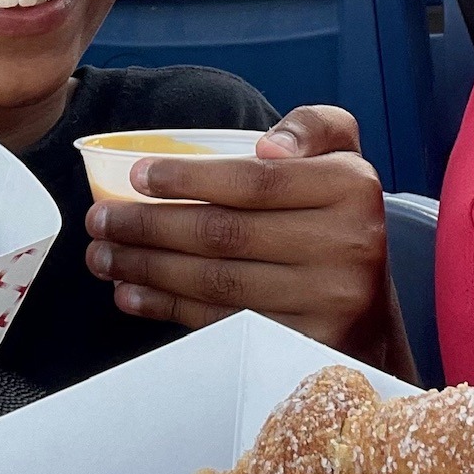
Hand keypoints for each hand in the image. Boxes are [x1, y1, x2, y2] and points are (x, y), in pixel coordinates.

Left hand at [85, 107, 412, 375]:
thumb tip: (268, 146)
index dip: (187, 177)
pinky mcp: (303, 346)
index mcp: (352, 188)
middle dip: (149, 226)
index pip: (254, 181)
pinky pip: (221, 322)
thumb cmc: (338, 223)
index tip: (136, 177)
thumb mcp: (342, 160)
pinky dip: (168, 307)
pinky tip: (133, 294)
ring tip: (104, 256)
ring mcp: (328, 303)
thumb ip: (313, 127)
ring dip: (147, 268)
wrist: (372, 314)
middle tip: (101, 222)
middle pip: (226, 233)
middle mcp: (349, 245)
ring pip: (216, 281)